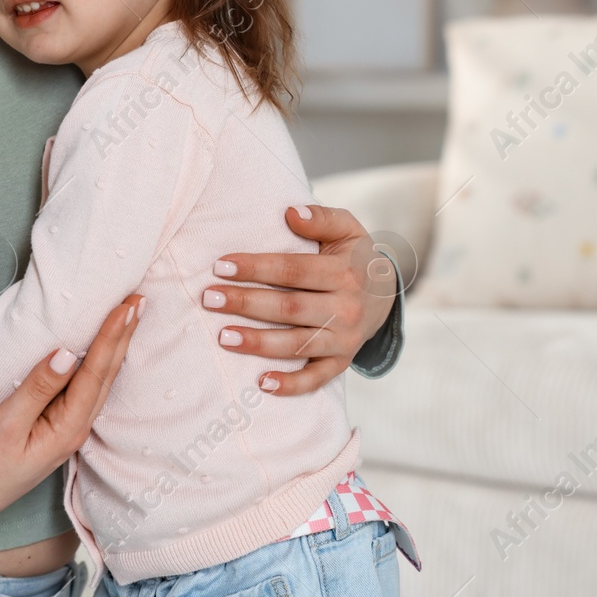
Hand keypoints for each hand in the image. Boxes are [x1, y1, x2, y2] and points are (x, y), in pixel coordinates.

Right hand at [0, 293, 143, 525]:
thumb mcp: (6, 424)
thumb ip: (38, 388)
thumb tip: (68, 353)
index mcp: (69, 427)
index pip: (95, 373)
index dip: (111, 337)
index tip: (126, 306)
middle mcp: (78, 427)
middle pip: (107, 374)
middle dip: (124, 335)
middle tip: (140, 299)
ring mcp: (71, 427)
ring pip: (101, 380)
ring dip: (117, 346)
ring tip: (131, 315)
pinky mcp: (60, 424)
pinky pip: (88, 387)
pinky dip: (100, 361)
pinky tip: (105, 349)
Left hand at [205, 204, 395, 395]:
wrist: (386, 293)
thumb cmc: (354, 256)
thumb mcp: (347, 228)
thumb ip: (321, 218)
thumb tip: (291, 212)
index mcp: (345, 273)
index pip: (293, 270)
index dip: (256, 268)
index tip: (221, 266)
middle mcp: (346, 308)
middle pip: (290, 308)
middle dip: (247, 304)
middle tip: (209, 299)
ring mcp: (345, 339)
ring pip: (298, 344)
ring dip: (259, 343)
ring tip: (223, 337)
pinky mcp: (341, 362)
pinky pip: (317, 378)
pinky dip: (291, 385)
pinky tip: (262, 383)